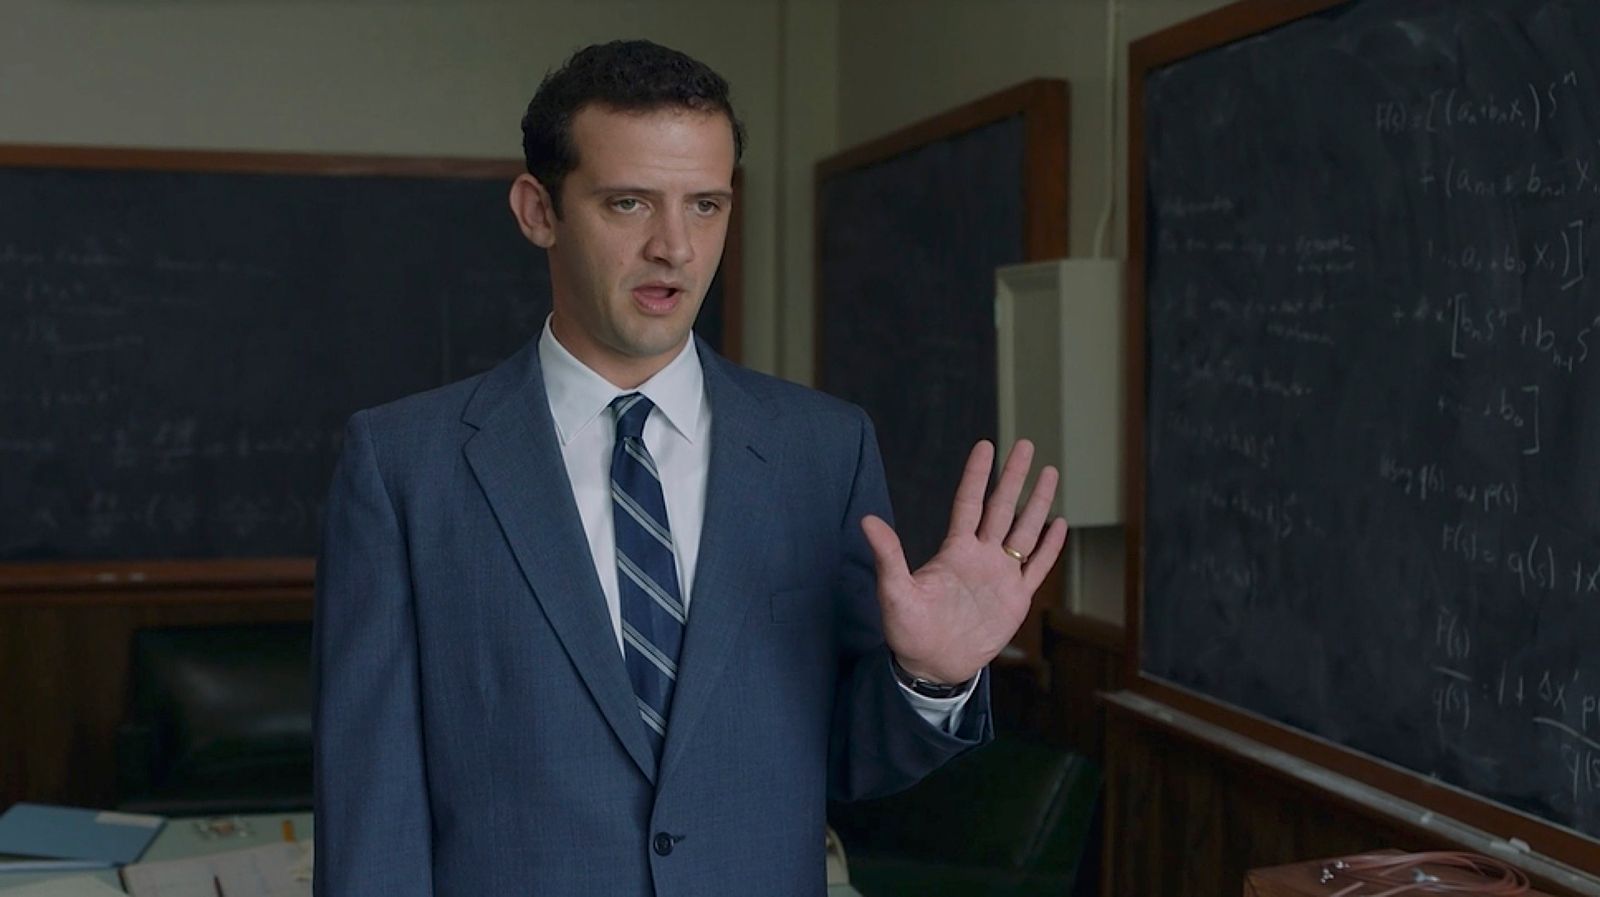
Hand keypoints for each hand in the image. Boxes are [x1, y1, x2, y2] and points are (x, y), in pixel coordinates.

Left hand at [861, 439, 1068, 684]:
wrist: (932, 666)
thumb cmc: (908, 630)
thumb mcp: (894, 592)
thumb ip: (888, 556)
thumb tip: (867, 520)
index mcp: (954, 551)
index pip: (969, 503)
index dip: (977, 475)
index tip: (986, 446)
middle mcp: (981, 556)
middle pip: (1002, 508)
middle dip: (1015, 477)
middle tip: (1027, 445)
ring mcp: (1001, 576)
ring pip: (1025, 531)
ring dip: (1038, 503)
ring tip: (1051, 473)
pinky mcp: (1016, 600)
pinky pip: (1037, 568)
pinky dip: (1050, 547)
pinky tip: (1060, 524)